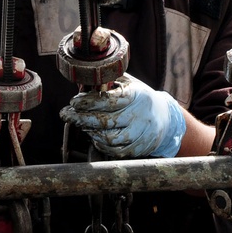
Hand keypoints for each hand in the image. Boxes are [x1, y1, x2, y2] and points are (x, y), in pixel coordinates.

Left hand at [59, 74, 185, 157]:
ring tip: (80, 124)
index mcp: (136, 96)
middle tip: (65, 114)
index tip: (73, 102)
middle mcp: (139, 116)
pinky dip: (101, 145)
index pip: (108, 100)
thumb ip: (108, 81)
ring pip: (110, 138)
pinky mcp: (140, 148)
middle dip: (81, 118)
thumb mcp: (128, 83)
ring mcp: (141, 134)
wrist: (166, 117)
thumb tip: (83, 81)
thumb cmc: (139, 97)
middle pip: (106, 121)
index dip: (88, 102)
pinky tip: (94, 136)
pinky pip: (116, 151)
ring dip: (90, 132)